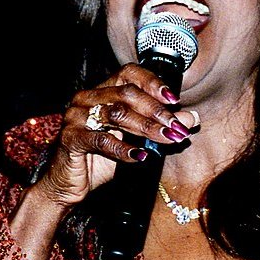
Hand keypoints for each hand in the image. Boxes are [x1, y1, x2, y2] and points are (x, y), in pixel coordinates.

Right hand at [33, 63, 196, 209]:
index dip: (153, 83)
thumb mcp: (136, 141)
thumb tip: (191, 118)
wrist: (68, 185)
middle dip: (156, 111)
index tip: (174, 100)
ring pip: (117, 114)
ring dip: (146, 127)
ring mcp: (76, 116)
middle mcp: (87, 98)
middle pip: (127, 94)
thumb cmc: (100, 159)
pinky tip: (140, 156)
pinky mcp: (71, 138)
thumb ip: (160, 127)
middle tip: (177, 126)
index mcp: (102, 92)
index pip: (129, 74)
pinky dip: (123, 149)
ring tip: (167, 138)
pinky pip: (101, 140)